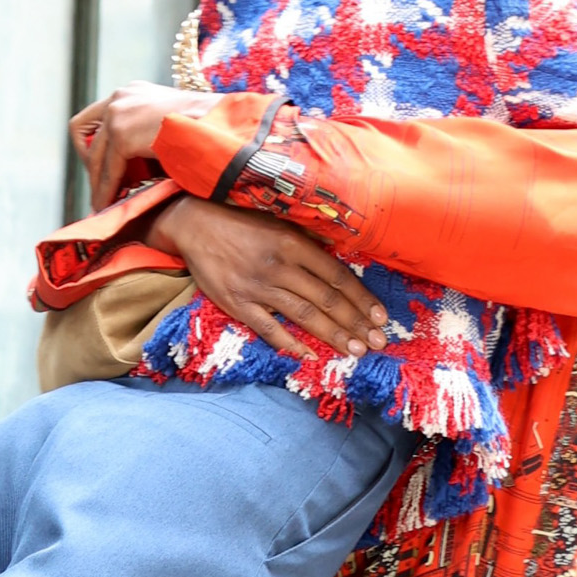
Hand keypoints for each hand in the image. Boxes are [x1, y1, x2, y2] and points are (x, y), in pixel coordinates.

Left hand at [71, 84, 217, 208]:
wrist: (222, 126)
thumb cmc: (209, 130)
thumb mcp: (170, 126)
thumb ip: (147, 137)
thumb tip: (135, 164)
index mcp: (133, 92)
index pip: (96, 119)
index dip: (94, 147)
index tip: (104, 168)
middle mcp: (121, 97)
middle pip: (88, 138)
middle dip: (94, 167)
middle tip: (103, 190)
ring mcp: (118, 114)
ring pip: (96, 158)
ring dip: (99, 183)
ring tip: (104, 204)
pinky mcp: (122, 135)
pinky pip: (107, 171)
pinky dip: (106, 191)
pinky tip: (109, 206)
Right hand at [150, 193, 389, 359]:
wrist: (195, 225)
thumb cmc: (241, 222)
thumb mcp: (279, 220)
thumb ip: (308, 240)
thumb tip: (340, 253)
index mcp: (294, 243)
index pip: (337, 276)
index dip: (361, 299)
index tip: (381, 316)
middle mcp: (280, 266)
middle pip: (326, 299)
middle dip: (356, 323)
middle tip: (378, 342)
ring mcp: (259, 288)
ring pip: (305, 316)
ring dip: (334, 335)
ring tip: (357, 351)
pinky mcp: (238, 304)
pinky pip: (269, 328)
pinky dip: (290, 344)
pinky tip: (311, 355)